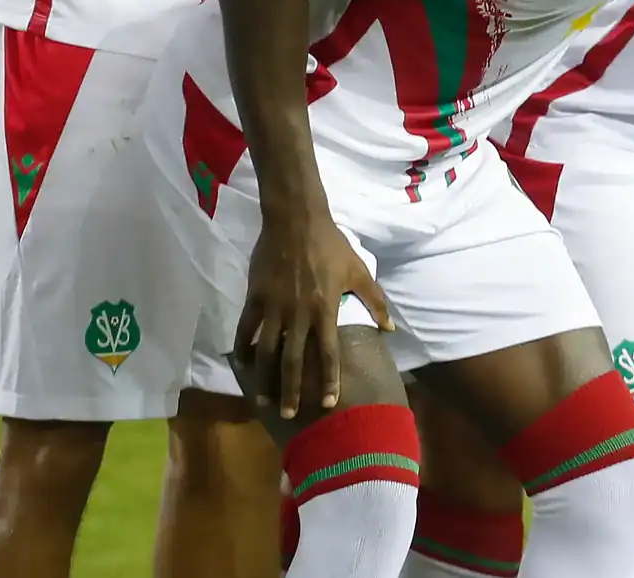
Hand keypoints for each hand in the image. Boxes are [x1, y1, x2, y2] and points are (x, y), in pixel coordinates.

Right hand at [233, 211, 391, 420]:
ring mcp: (274, 307)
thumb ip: (375, 301)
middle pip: (293, 360)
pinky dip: (243, 349)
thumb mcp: (358, 271)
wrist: (296, 220)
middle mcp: (299, 314)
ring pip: (267, 351)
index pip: (328, 353)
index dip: (327, 380)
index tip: (326, 403)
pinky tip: (243, 365)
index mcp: (326, 310)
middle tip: (289, 414)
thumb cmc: (330, 245)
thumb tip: (390, 328)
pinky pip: (246, 330)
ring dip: (265, 378)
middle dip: (291, 390)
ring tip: (264, 400)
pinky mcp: (255, 298)